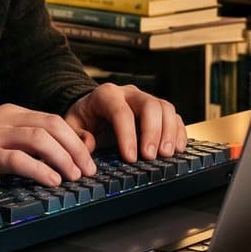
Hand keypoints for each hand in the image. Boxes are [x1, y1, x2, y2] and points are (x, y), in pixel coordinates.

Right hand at [0, 104, 97, 188]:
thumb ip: (23, 141)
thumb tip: (59, 155)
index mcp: (10, 113)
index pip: (53, 120)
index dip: (75, 139)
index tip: (88, 159)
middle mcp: (4, 119)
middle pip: (52, 126)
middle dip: (75, 148)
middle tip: (88, 170)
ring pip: (39, 139)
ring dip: (62, 158)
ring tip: (73, 176)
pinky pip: (18, 159)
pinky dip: (39, 170)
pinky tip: (50, 181)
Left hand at [65, 83, 186, 163]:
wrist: (93, 110)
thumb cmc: (84, 119)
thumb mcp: (71, 125)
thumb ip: (77, 135)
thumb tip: (89, 145)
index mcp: (107, 95)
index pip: (121, 111)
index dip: (127, 135)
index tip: (130, 157)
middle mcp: (130, 93)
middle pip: (149, 105)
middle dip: (152, 132)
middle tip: (150, 156)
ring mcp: (146, 100)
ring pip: (165, 108)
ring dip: (169, 132)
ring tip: (166, 154)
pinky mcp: (158, 111)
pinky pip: (174, 116)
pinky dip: (179, 132)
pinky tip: (177, 149)